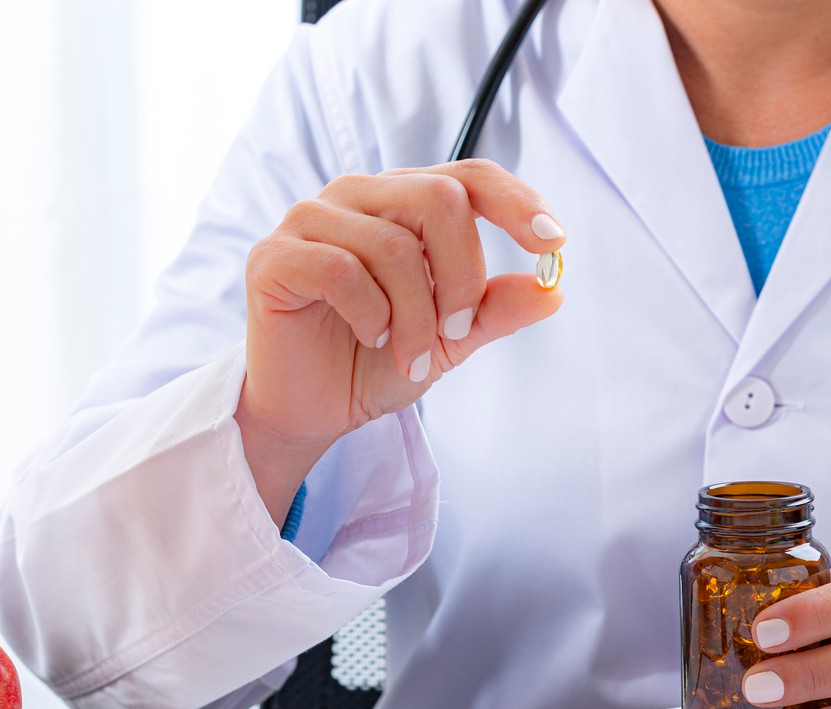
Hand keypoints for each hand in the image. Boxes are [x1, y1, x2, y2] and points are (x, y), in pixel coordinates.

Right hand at [237, 159, 567, 524]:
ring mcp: (311, 219)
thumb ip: (494, 310)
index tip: (554, 242)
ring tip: (411, 360)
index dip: (516, 202)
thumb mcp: (449, 339)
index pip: (469, 177)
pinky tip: (370, 339)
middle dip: (463, 277)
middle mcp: (358, 196)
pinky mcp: (275, 256)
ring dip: (416, 318)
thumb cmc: (373, 362)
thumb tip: (553, 290)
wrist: (308, 409)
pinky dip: (369, 315)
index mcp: (402, 202)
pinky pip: (340, 270)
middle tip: (457, 334)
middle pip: (440, 200)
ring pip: (394, 246)